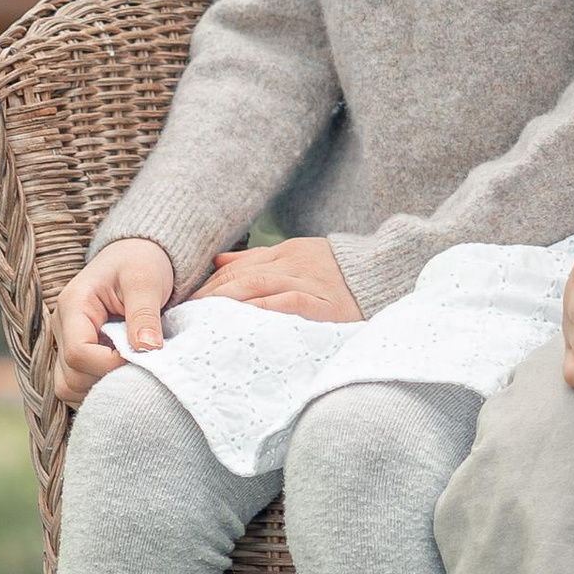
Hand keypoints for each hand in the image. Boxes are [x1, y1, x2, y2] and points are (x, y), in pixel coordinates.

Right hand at [54, 240, 174, 404]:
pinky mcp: (77, 354)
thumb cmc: (140, 262)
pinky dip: (100, 389)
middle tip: (141, 368)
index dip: (110, 365)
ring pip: (69, 388)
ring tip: (133, 371)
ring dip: (102, 389)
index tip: (141, 358)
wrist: (136, 255)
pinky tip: (124, 376)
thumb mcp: (146, 280)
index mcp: (73, 307)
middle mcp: (62, 328)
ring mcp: (66, 343)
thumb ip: (144, 314)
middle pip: (70, 377)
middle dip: (107, 380)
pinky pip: (78, 386)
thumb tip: (147, 349)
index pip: (78, 353)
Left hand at [194, 235, 362, 322]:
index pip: (239, 265)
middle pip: (241, 275)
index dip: (211, 283)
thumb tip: (218, 261)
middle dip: (211, 294)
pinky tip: (241, 320)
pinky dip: (261, 309)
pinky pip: (286, 303)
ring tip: (203, 318)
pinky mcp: (323, 304)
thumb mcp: (300, 258)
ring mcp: (309, 282)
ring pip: (257, 286)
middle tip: (185, 312)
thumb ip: (260, 260)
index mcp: (288, 252)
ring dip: (226, 301)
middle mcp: (294, 264)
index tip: (188, 300)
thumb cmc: (342, 275)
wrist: (388, 275)